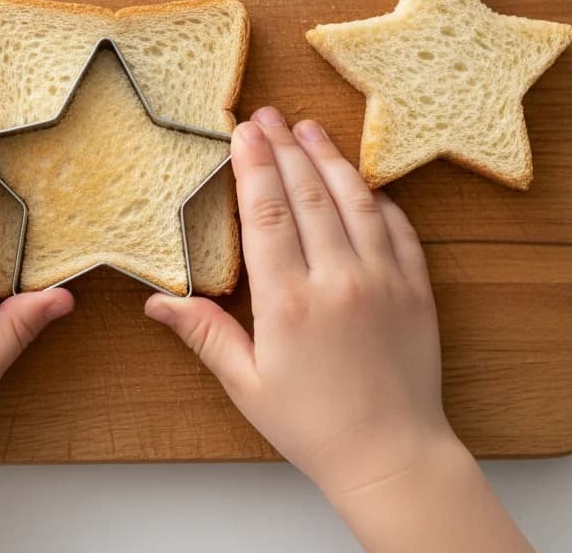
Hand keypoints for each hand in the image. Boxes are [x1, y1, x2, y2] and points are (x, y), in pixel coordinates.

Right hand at [146, 110, 535, 552]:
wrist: (392, 456)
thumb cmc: (313, 425)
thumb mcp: (247, 384)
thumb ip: (205, 334)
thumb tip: (156, 302)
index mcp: (289, 303)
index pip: (266, 213)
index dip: (254, 166)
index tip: (243, 133)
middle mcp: (337, 280)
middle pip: (307, 195)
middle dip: (284, 148)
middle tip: (268, 115)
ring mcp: (382, 279)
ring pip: (354, 200)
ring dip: (329, 159)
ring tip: (309, 128)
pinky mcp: (415, 288)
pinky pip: (397, 227)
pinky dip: (377, 197)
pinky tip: (359, 180)